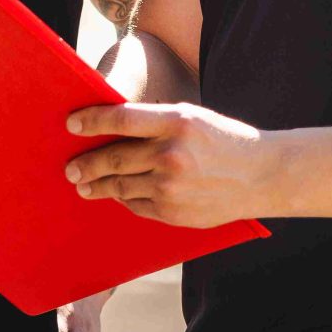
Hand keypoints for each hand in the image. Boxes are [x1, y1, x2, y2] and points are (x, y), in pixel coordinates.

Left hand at [66, 101, 279, 229]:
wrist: (261, 176)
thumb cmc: (224, 141)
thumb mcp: (193, 119)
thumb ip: (155, 124)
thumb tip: (110, 130)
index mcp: (177, 122)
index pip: (121, 118)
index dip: (91, 120)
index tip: (71, 124)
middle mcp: (171, 154)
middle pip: (114, 157)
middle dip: (86, 163)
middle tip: (70, 167)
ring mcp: (171, 187)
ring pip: (120, 185)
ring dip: (97, 185)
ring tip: (83, 184)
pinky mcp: (173, 212)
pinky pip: (137, 205)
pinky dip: (124, 200)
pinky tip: (117, 195)